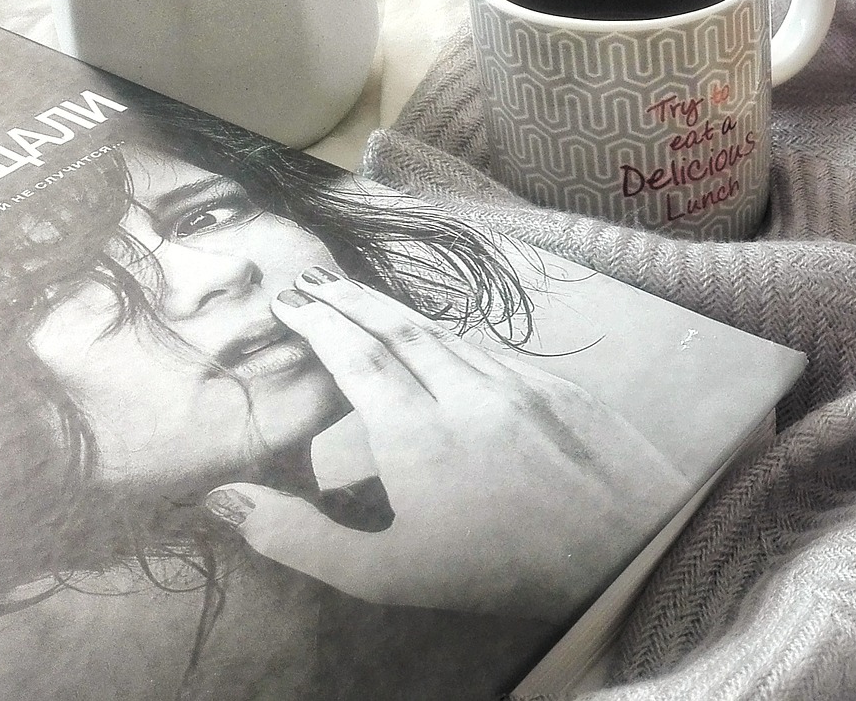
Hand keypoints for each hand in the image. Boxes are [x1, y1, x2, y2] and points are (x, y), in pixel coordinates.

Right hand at [204, 268, 673, 621]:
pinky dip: (457, 338)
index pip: (355, 355)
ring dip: (402, 314)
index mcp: (417, 431)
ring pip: (449, 335)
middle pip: (398, 329)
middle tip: (313, 282)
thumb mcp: (386, 574)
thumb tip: (227, 499)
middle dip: (350, 301)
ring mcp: (522, 384)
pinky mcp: (565, 391)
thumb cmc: (499, 573)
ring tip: (366, 304)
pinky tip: (446, 342)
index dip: (318, 321)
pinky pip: (497, 352)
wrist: (628, 553)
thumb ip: (300, 537)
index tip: (288, 298)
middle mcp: (468, 391)